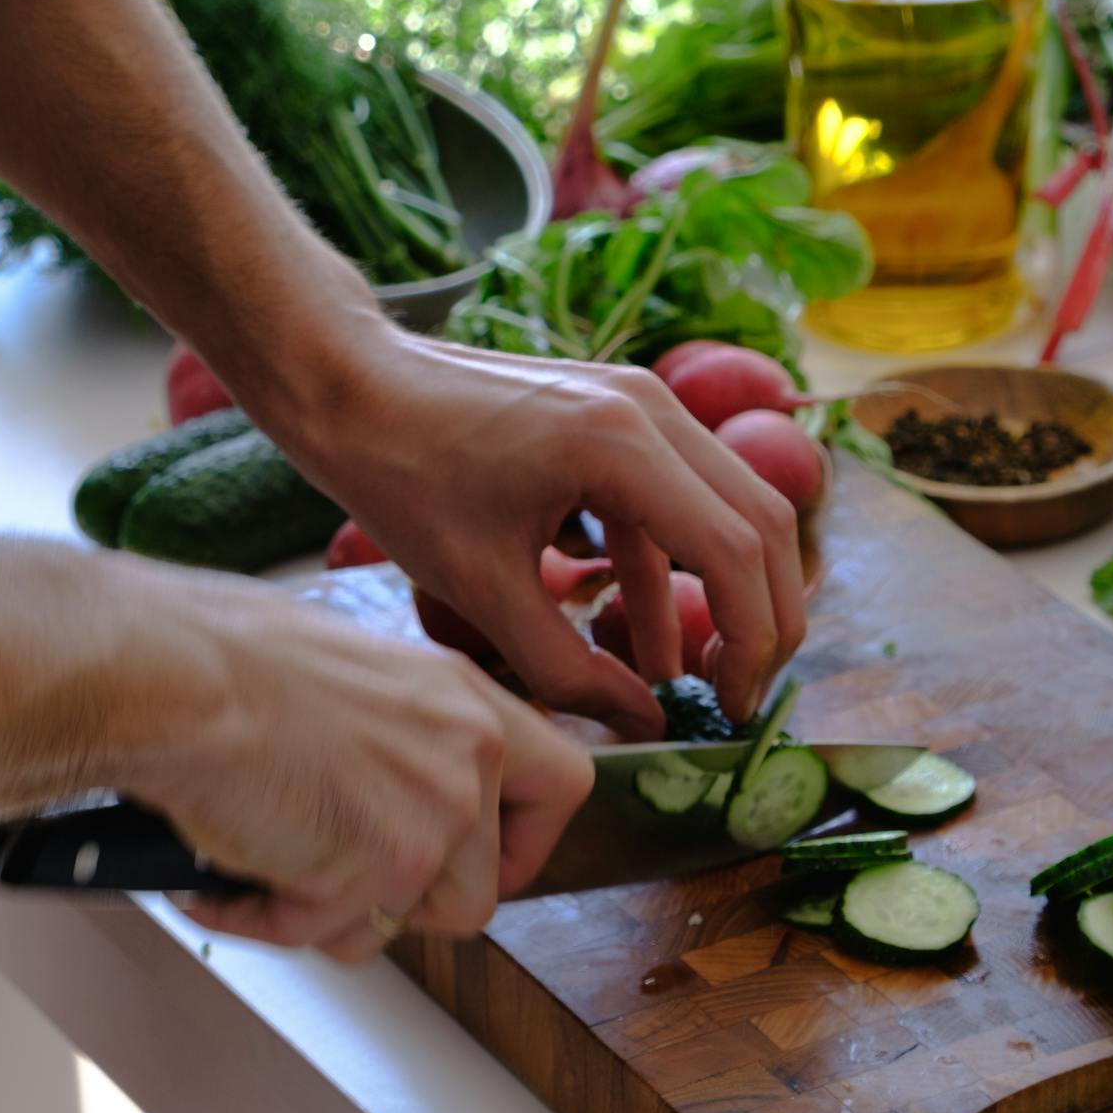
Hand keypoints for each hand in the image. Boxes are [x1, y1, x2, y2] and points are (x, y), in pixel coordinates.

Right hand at [111, 567, 592, 961]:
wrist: (176, 677)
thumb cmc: (229, 658)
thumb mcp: (353, 675)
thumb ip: (399, 739)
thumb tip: (385, 792)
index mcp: (465, 699)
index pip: (563, 786)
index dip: (525, 842)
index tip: (480, 858)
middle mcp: (469, 756)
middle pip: (481, 888)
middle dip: (405, 901)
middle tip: (337, 874)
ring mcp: (433, 817)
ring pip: (410, 924)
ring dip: (337, 915)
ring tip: (267, 868)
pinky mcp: (381, 869)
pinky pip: (332, 936)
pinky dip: (271, 920)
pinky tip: (227, 877)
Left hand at [244, 319, 807, 736]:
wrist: (349, 389)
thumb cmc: (399, 480)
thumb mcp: (481, 592)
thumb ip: (568, 670)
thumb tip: (647, 723)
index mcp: (621, 445)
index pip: (737, 552)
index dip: (752, 641)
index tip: (732, 709)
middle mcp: (651, 409)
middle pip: (762, 524)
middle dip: (763, 619)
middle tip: (737, 697)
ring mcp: (641, 404)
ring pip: (730, 509)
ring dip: (725, 596)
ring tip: (696, 682)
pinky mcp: (619, 417)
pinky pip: (676, 501)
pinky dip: (671, 572)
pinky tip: (642, 644)